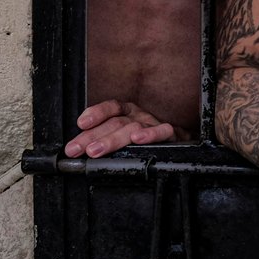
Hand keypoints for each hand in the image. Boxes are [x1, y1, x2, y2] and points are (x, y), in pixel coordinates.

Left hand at [64, 100, 182, 156]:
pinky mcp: (172, 135)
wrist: (180, 144)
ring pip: (133, 128)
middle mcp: (140, 115)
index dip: (95, 113)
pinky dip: (151, 134)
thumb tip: (78, 149)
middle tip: (77, 149)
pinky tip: (138, 139)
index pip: (111, 108)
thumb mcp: (123, 136)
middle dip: (93, 136)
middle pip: (115, 122)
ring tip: (96, 150)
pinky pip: (163, 131)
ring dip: (113, 139)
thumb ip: (104, 139)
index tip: (81, 124)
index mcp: (128, 113)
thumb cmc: (146, 142)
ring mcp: (155, 124)